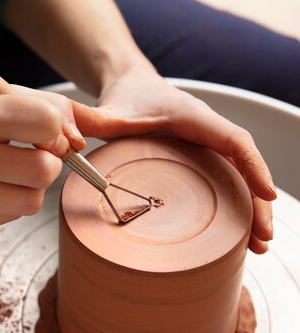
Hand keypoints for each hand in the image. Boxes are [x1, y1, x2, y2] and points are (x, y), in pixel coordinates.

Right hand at [0, 86, 82, 229]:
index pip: (46, 123)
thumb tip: (81, 141)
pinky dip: (13, 200)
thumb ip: (48, 107)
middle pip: (44, 171)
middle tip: (35, 154)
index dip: (55, 128)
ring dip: (33, 185)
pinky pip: (12, 216)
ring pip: (33, 201)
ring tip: (12, 169)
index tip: (45, 130)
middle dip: (51, 162)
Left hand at [73, 68, 276, 253]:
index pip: (233, 141)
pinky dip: (239, 209)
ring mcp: (210, 148)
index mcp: (194, 118)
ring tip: (258, 246)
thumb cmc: (127, 98)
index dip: (252, 168)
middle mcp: (209, 132)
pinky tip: (239, 238)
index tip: (267, 195)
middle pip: (245, 168)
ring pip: (242, 180)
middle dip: (259, 203)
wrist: (134, 86)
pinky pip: (230, 184)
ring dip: (254, 212)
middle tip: (263, 238)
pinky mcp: (205, 161)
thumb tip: (66, 138)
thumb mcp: (109, 111)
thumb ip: (88, 120)